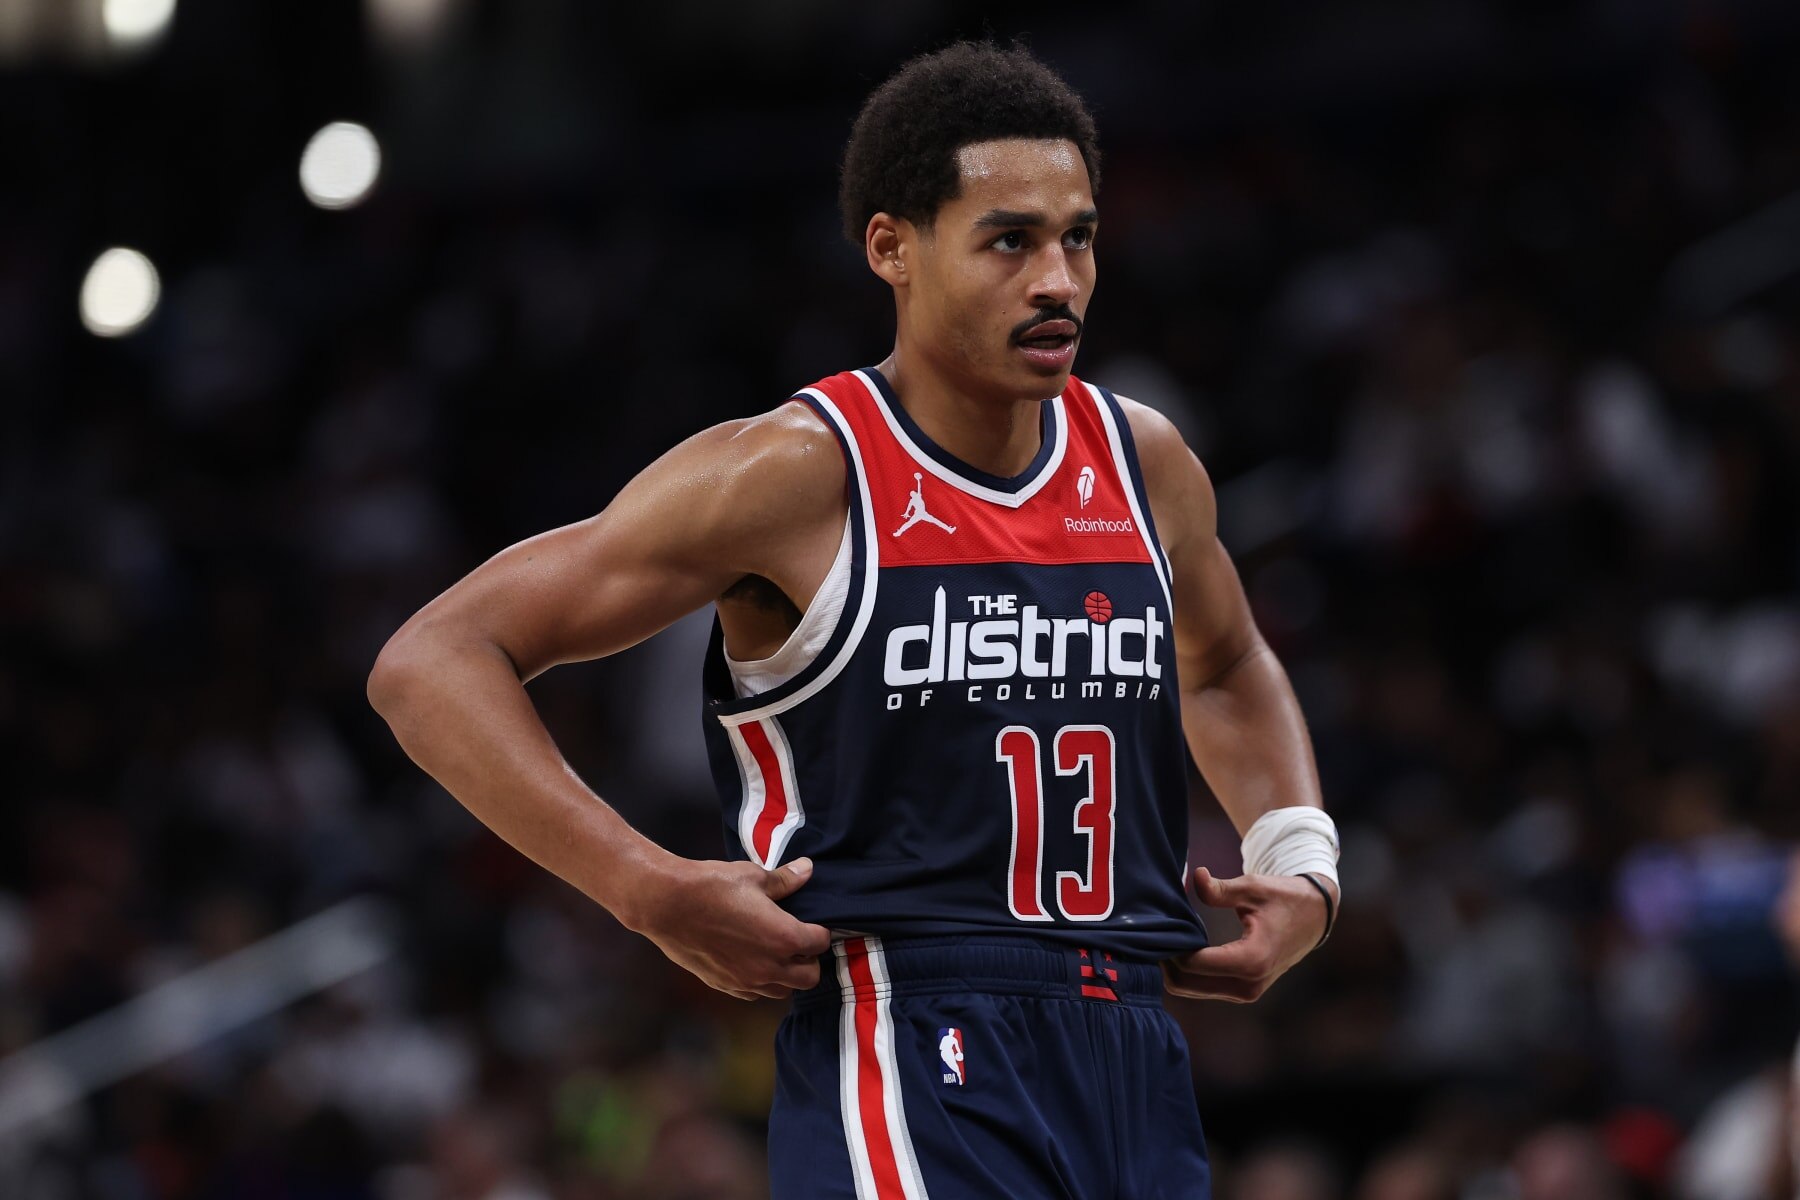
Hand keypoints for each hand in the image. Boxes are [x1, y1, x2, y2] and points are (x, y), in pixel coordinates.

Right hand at [626, 855, 833, 1000]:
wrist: (666, 904)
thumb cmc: (711, 886)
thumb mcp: (753, 876)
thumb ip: (785, 880)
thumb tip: (807, 870)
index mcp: (784, 938)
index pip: (820, 943)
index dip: (819, 931)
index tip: (810, 922)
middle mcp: (769, 967)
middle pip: (809, 977)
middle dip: (809, 960)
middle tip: (797, 941)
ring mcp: (746, 981)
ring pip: (782, 991)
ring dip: (785, 975)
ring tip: (774, 952)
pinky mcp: (724, 985)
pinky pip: (754, 993)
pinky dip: (760, 982)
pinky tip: (750, 961)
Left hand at [1162, 867, 1333, 1002]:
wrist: (1314, 917)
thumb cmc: (1283, 898)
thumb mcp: (1252, 887)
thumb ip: (1220, 888)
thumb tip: (1194, 876)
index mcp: (1252, 960)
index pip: (1193, 963)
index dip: (1170, 945)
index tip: (1158, 924)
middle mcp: (1248, 985)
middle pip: (1185, 984)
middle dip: (1165, 960)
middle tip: (1154, 932)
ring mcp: (1245, 993)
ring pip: (1190, 989)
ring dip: (1174, 967)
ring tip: (1167, 937)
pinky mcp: (1242, 992)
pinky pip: (1202, 988)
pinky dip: (1187, 972)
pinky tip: (1181, 946)